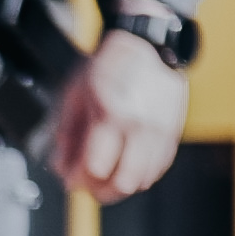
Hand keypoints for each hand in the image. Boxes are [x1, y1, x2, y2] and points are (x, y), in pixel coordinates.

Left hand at [47, 22, 189, 203]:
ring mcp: (161, 130)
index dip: (76, 179)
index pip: (94, 168)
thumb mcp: (73, 94)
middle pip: (122, 182)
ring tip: (104, 180)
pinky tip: (125, 169)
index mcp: (110, 115)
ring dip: (120, 187)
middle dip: (98, 191)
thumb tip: (61, 166)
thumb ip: (66, 133)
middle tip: (86, 185)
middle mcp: (140, 125)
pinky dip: (141, 175)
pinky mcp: (174, 131)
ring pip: (143, 180)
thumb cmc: (107, 66)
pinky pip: (159, 167)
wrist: (147, 45)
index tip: (68, 178)